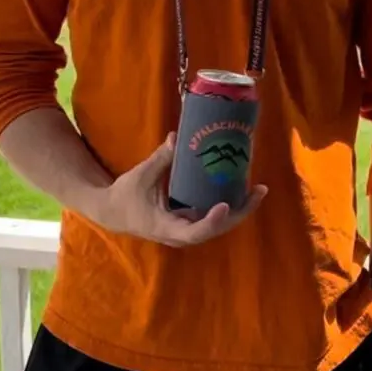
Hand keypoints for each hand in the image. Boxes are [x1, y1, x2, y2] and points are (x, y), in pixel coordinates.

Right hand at [86, 132, 267, 246]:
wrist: (112, 211)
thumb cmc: (125, 196)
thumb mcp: (141, 176)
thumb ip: (160, 158)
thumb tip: (176, 136)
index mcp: (167, 228)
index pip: (195, 232)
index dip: (212, 221)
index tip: (225, 206)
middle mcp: (180, 234)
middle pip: (216, 229)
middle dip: (240, 212)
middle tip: (259, 191)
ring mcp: (186, 230)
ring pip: (218, 226)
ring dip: (238, 210)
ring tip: (257, 190)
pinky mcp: (187, 222)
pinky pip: (212, 218)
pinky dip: (227, 206)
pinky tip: (240, 190)